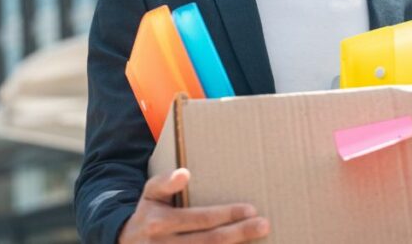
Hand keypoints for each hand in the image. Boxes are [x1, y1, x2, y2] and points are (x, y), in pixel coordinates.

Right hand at [119, 168, 269, 242]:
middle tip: (264, 224)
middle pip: (211, 242)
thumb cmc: (147, 214)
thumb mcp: (150, 193)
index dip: (227, 215)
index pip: (201, 219)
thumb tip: (185, 174)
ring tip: (260, 240)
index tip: (251, 209)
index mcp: (160, 223)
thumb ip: (165, 182)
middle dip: (240, 233)